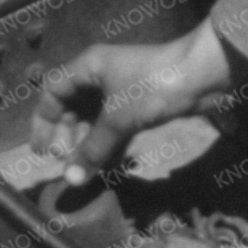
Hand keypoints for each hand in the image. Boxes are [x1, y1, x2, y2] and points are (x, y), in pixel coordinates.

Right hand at [32, 24, 235, 172]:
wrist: (204, 74)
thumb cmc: (153, 87)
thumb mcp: (117, 120)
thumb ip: (92, 150)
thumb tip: (70, 180)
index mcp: (88, 67)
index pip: (52, 92)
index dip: (44, 122)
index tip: (42, 152)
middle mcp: (102, 74)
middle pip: (73, 107)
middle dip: (68, 136)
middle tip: (68, 163)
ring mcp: (123, 88)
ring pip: (96, 118)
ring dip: (90, 144)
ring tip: (88, 169)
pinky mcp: (142, 103)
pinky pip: (116, 124)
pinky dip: (111, 143)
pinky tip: (111, 165)